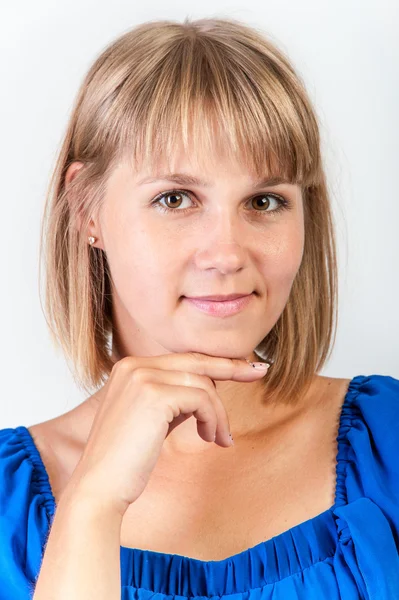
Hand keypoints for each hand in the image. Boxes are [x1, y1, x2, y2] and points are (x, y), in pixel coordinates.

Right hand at [65, 352, 269, 515]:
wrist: (100, 488)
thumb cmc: (126, 460)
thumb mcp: (152, 419)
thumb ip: (174, 397)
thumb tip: (208, 388)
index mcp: (130, 368)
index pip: (183, 359)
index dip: (215, 362)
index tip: (245, 366)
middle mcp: (134, 365)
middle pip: (196, 361)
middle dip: (232, 367)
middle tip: (259, 371)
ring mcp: (142, 377)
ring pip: (203, 384)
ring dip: (219, 413)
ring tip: (221, 438)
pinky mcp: (154, 395)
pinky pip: (202, 399)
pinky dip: (214, 419)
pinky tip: (212, 439)